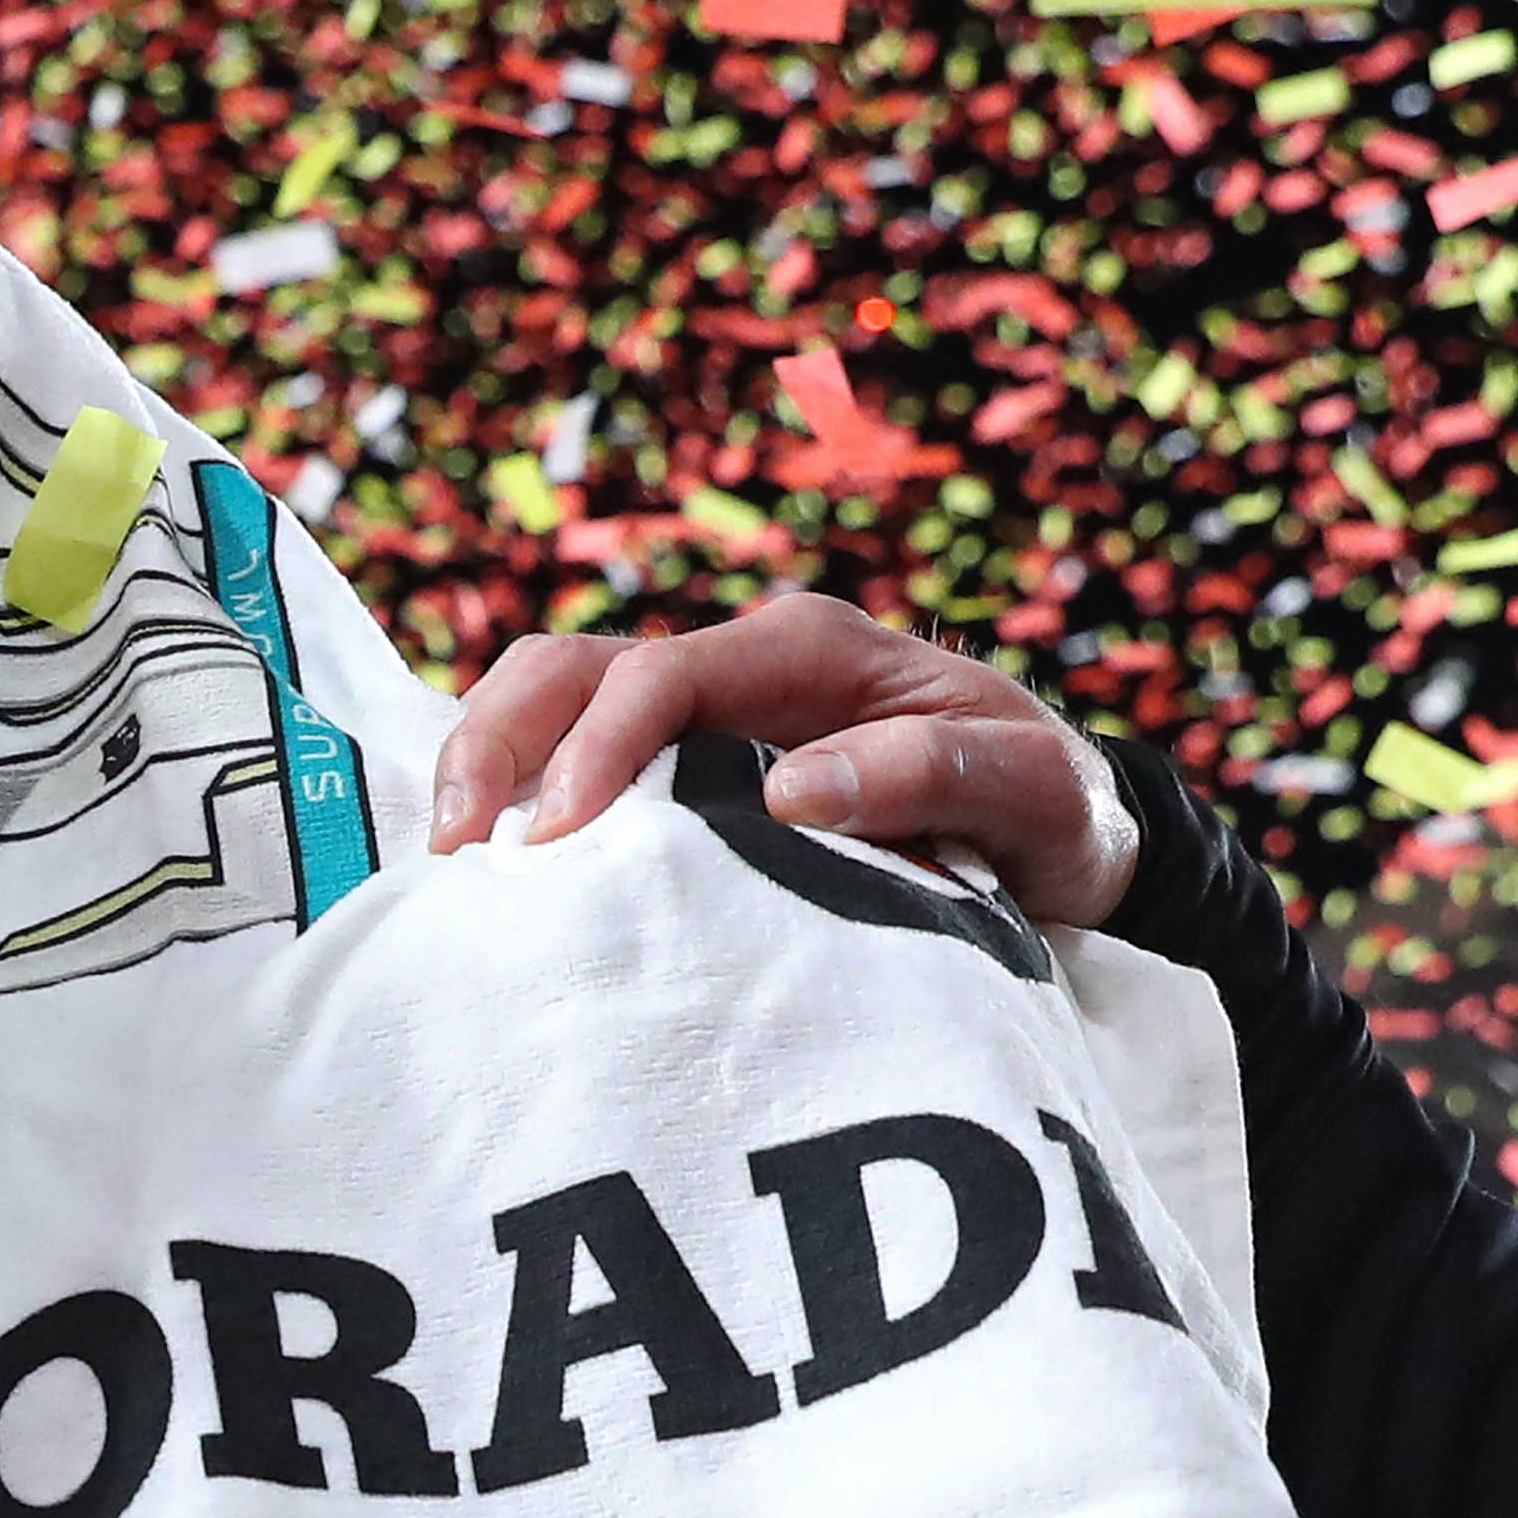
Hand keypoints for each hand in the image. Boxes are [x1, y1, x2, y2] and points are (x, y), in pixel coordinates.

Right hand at [427, 593, 1141, 929]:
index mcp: (808, 651)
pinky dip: (515, 795)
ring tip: (449, 854)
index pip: (662, 675)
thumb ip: (926, 771)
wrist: (1068, 835)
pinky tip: (483, 866)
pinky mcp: (685, 772)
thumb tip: (791, 790)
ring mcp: (705, 718)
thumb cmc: (1053, 807)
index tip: (555, 838)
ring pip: (553, 701)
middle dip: (498, 739)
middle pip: (575, 668)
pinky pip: (573, 759)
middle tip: (457, 843)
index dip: (595, 747)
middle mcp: (740, 668)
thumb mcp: (1029, 786)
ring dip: (486, 761)